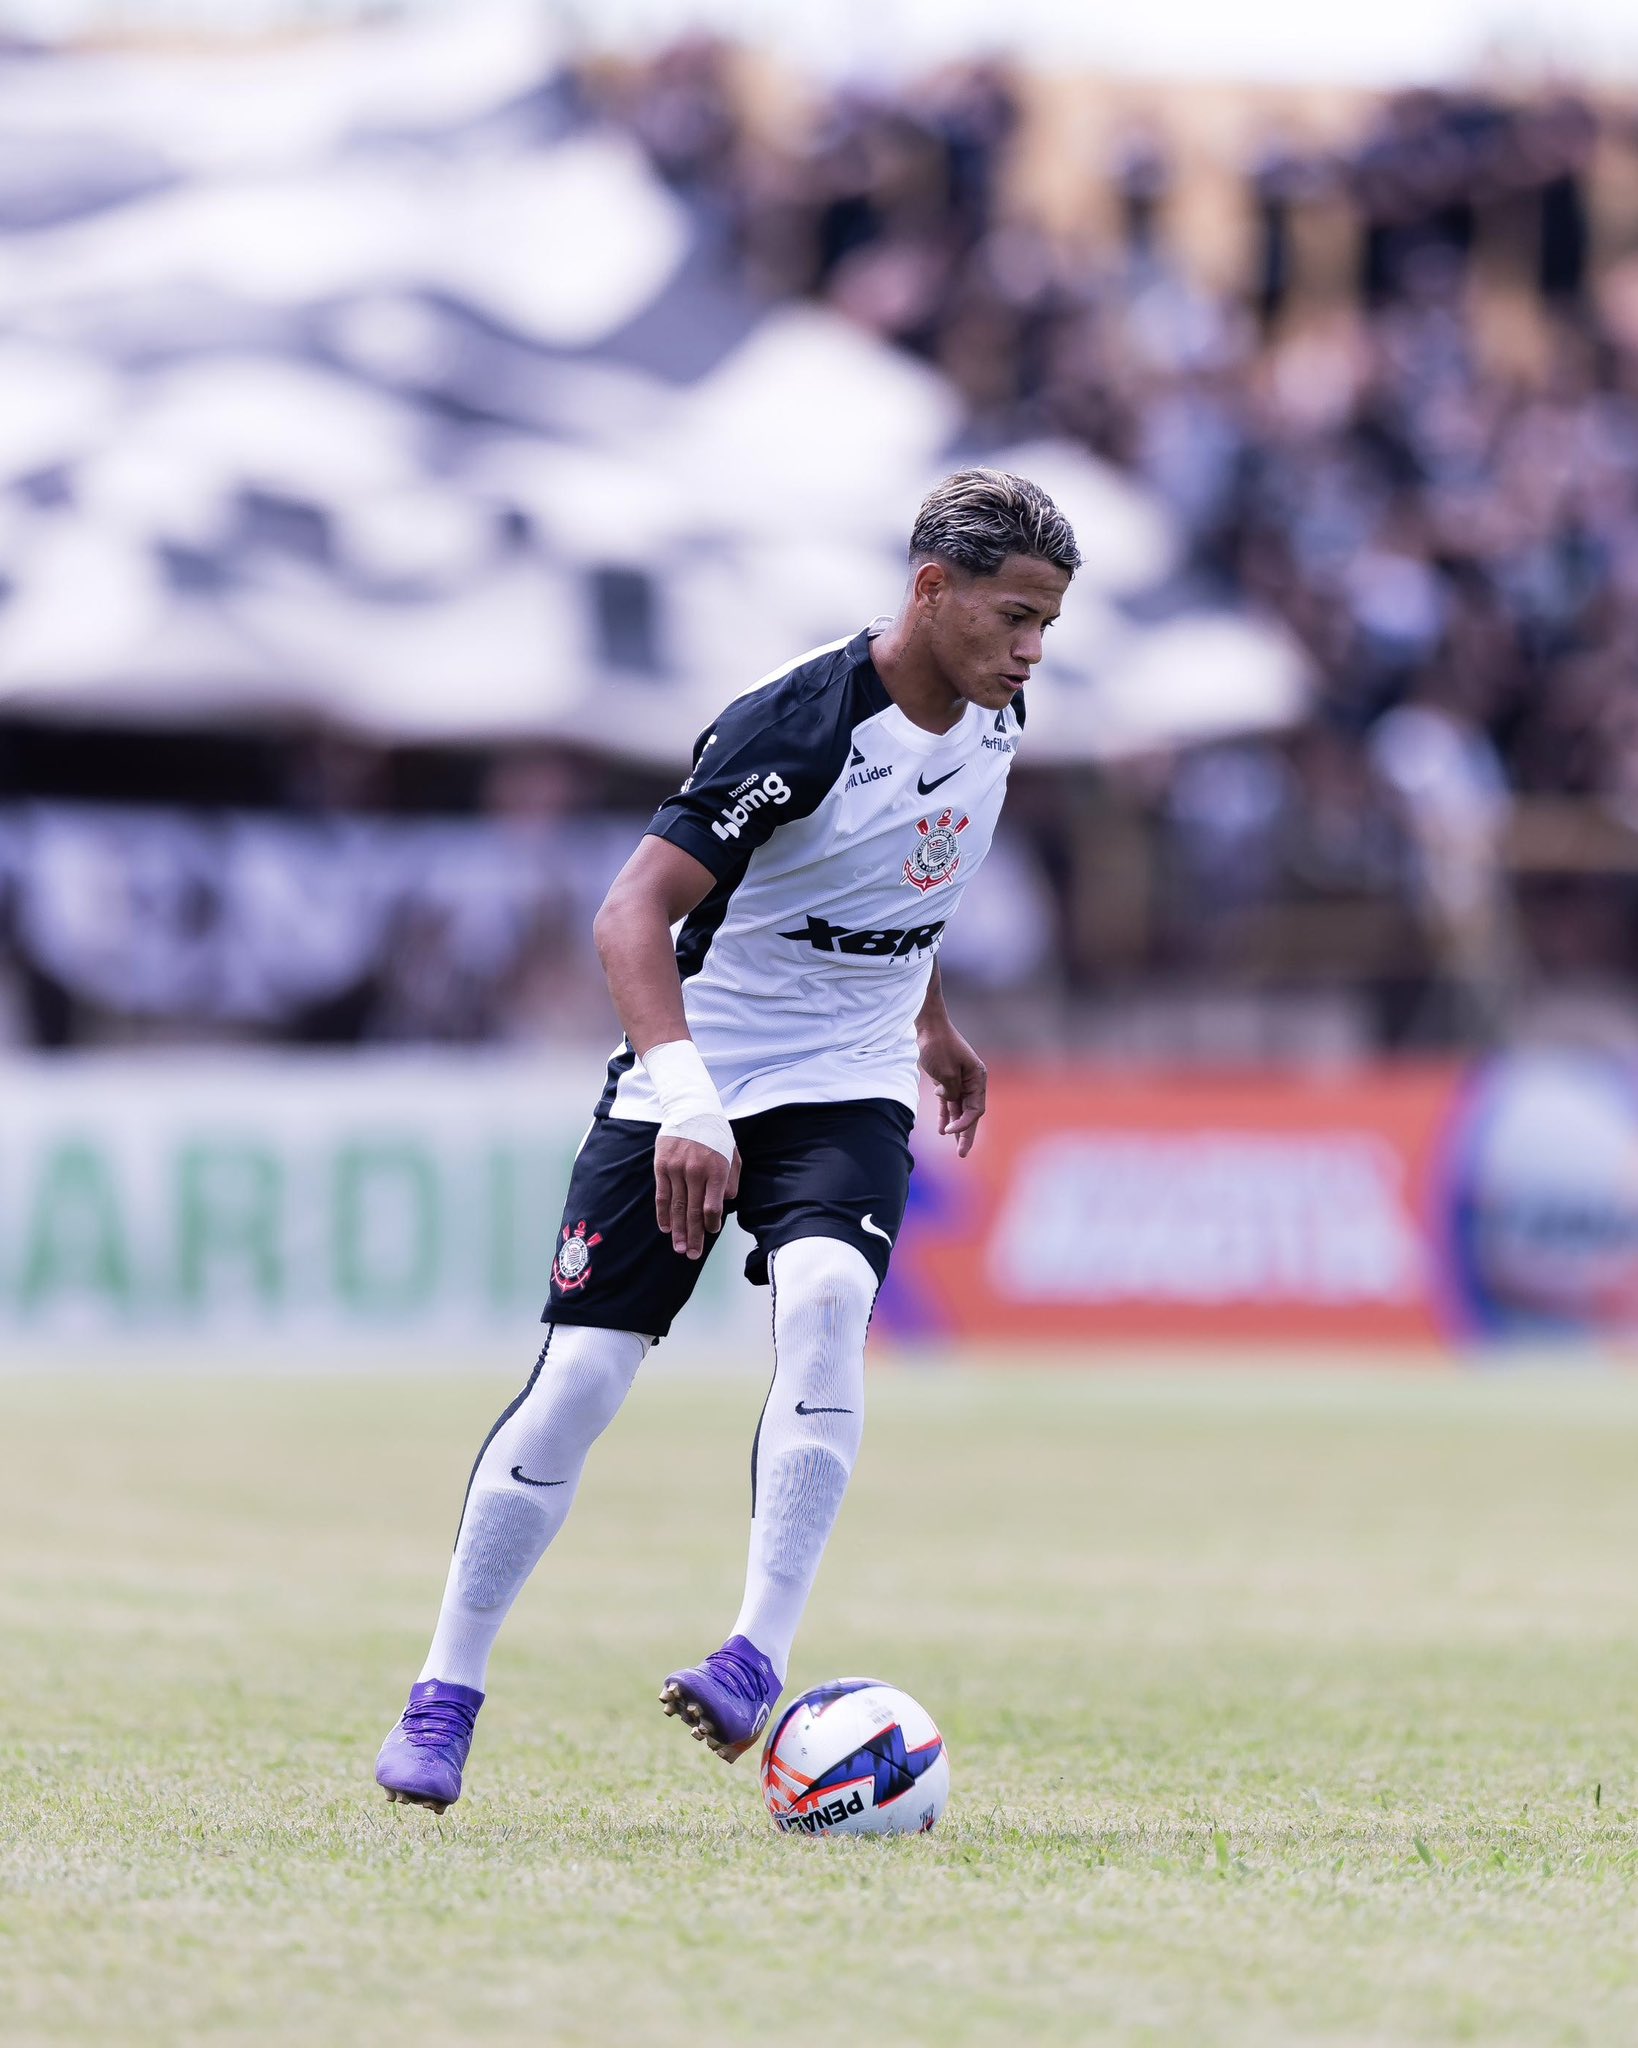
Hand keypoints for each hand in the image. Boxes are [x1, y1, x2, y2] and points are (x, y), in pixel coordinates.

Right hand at [655, 1138, 740, 1257]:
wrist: (691, 1107)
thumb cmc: (716, 1133)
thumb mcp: (732, 1152)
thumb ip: (731, 1179)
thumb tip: (725, 1202)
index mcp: (716, 1169)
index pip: (712, 1206)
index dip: (711, 1223)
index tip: (711, 1232)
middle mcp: (695, 1171)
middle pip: (693, 1211)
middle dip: (693, 1236)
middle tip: (692, 1254)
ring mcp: (676, 1169)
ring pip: (676, 1207)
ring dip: (677, 1230)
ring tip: (679, 1248)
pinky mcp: (661, 1166)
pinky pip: (662, 1195)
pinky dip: (663, 1213)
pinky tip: (665, 1227)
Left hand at [918, 1021, 986, 1158]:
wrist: (928, 1026)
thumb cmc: (939, 1045)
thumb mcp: (946, 1072)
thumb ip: (951, 1091)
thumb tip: (950, 1101)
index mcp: (978, 1077)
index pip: (975, 1109)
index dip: (963, 1123)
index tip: (948, 1132)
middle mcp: (972, 1081)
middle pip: (971, 1113)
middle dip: (966, 1134)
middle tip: (962, 1154)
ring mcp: (959, 1081)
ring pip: (959, 1109)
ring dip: (956, 1127)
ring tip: (956, 1147)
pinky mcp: (946, 1080)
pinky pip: (948, 1102)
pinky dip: (945, 1115)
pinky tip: (942, 1129)